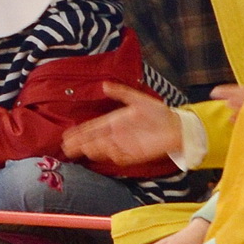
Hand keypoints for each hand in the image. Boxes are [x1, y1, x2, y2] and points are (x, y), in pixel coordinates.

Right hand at [61, 91, 195, 172]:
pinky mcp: (134, 155)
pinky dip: (110, 155)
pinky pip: (119, 157)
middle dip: (79, 144)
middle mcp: (116, 135)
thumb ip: (121, 93)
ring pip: (102, 150)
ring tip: (82, 148)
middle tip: (66, 146)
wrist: (177, 126)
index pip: (92, 128)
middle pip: (93, 141)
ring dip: (92, 149)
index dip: (79, 132)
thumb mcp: (138, 99)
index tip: (67, 135)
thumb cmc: (159, 112)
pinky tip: (102, 152)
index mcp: (114, 122)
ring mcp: (124, 145)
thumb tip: (104, 85)